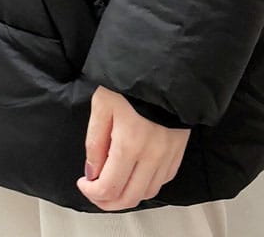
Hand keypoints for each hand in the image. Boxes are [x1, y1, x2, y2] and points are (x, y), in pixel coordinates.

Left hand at [76, 85, 190, 210]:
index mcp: (130, 143)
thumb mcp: (103, 104)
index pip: (109, 187)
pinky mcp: (179, 149)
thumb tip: (92, 172)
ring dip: (128, 195)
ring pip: (147, 192)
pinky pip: (164, 180)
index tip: (84, 182)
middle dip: (107, 201)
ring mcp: (169, 153)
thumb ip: (95, 141)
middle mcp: (152, 154)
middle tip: (95, 190)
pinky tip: (136, 174)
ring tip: (114, 183)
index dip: (91, 192)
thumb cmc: (130, 78)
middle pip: (129, 198)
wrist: (164, 63)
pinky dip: (147, 184)